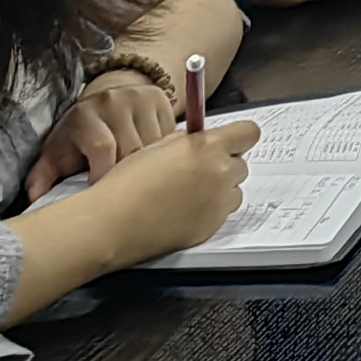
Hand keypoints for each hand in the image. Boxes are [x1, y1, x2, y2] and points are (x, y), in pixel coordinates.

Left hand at [22, 69, 177, 195]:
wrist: (105, 100)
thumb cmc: (79, 135)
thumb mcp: (57, 153)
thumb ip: (42, 176)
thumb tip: (34, 199)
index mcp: (84, 115)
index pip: (104, 148)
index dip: (105, 175)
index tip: (103, 195)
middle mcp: (113, 101)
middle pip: (132, 150)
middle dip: (128, 174)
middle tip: (123, 190)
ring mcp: (140, 98)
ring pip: (155, 144)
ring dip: (148, 165)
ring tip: (137, 175)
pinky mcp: (160, 100)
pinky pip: (170, 135)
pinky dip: (163, 153)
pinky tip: (151, 160)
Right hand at [73, 120, 257, 261]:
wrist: (111, 223)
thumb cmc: (126, 184)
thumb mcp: (155, 147)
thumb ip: (186, 141)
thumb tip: (198, 140)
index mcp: (207, 147)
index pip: (249, 133)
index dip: (238, 137)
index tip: (228, 143)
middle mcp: (220, 174)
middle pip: (241, 164)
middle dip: (224, 166)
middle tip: (197, 172)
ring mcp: (218, 203)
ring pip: (234, 191)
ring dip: (220, 190)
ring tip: (188, 195)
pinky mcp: (211, 227)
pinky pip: (222, 214)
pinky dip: (210, 211)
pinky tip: (183, 212)